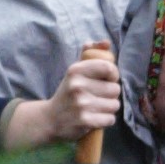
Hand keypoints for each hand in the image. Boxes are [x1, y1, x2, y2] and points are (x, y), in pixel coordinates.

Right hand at [1, 44, 126, 153]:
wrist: (50, 120)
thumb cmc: (68, 93)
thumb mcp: (75, 71)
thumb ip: (90, 53)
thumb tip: (106, 42)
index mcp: (76, 70)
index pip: (109, 68)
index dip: (113, 75)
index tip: (107, 80)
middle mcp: (77, 86)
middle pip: (115, 89)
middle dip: (110, 95)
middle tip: (97, 97)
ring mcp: (81, 104)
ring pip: (114, 105)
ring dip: (109, 108)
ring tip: (95, 108)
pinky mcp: (85, 121)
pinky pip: (110, 119)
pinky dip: (106, 120)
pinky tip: (95, 118)